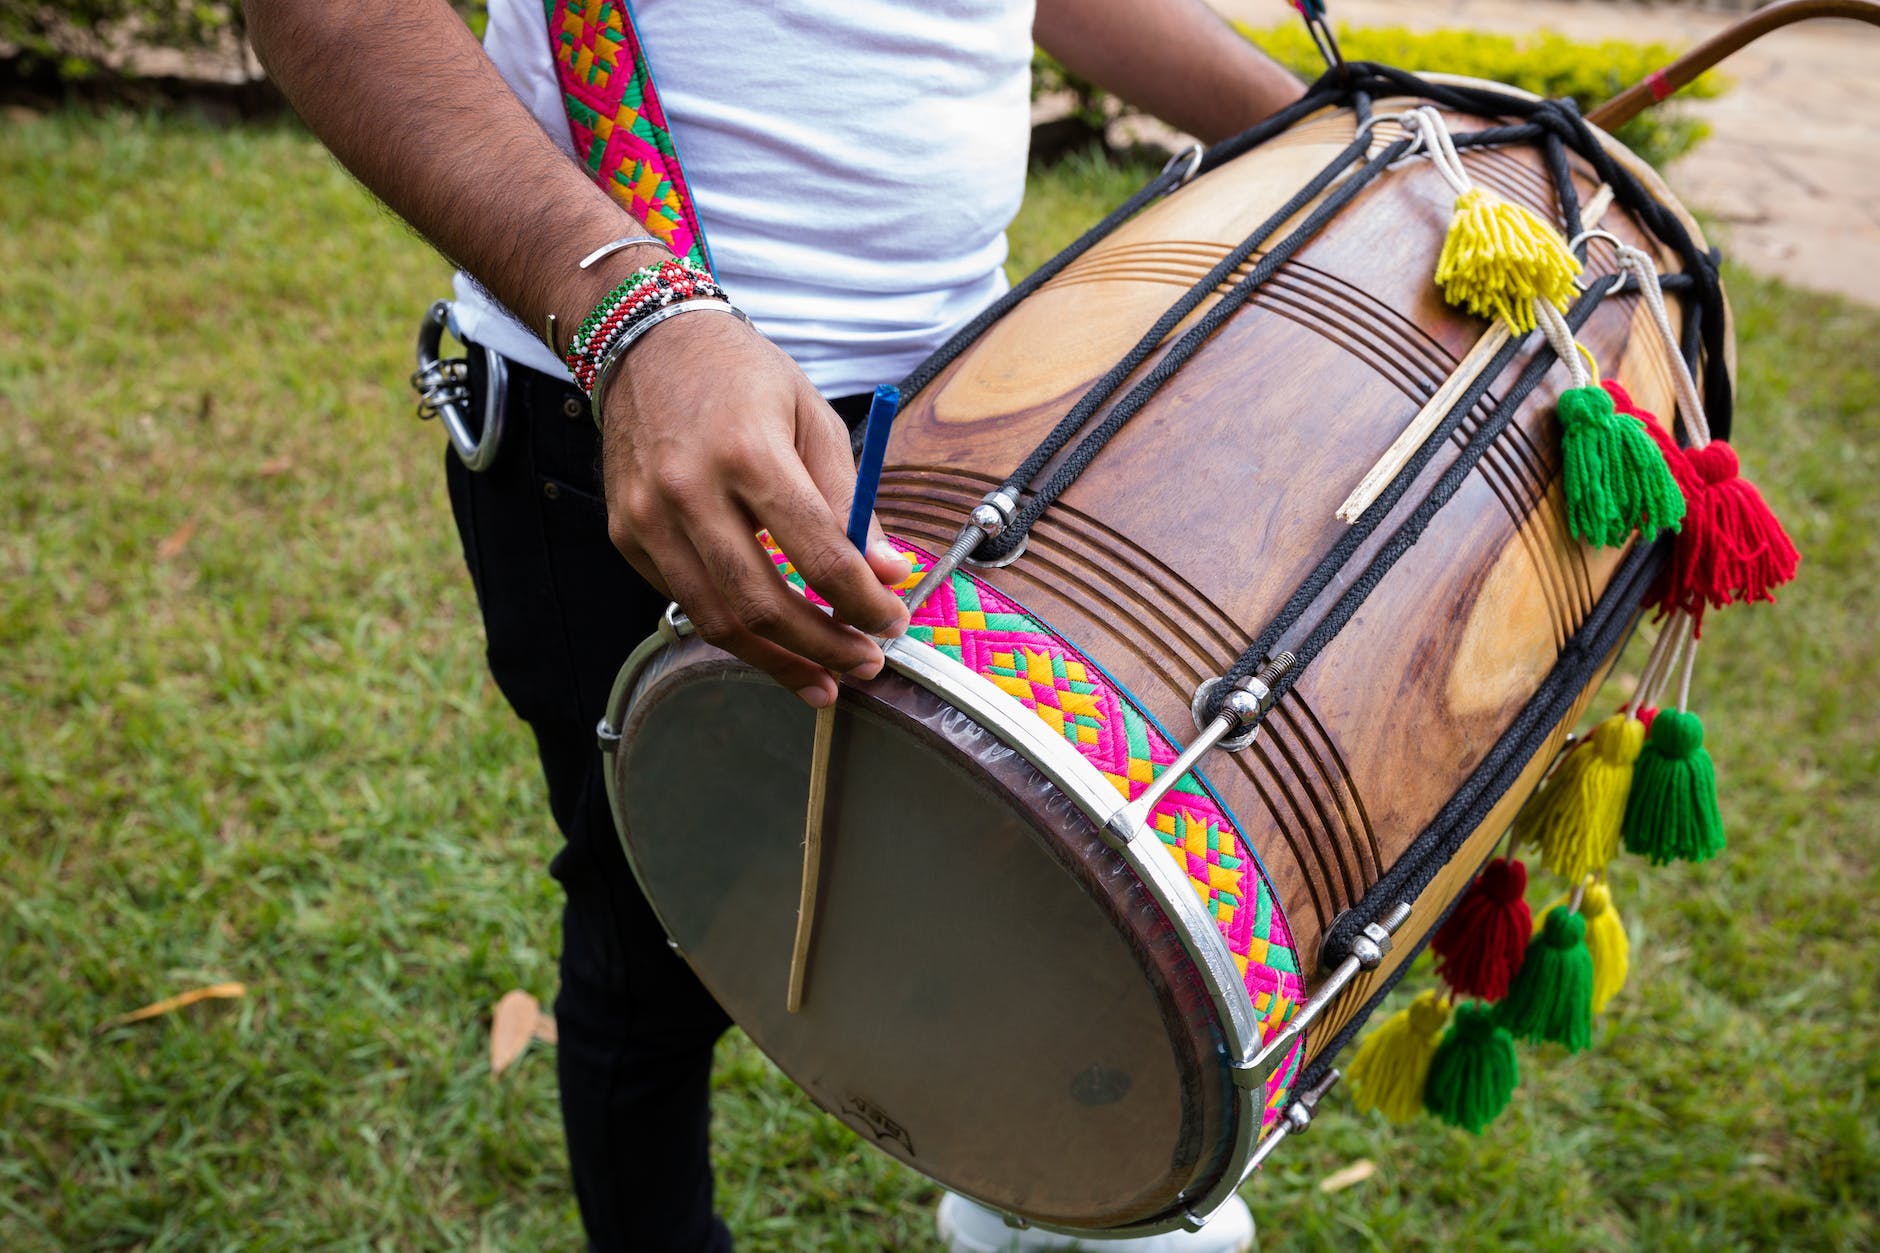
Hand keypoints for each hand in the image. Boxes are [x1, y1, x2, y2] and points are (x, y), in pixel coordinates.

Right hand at [598, 310, 912, 706]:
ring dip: (778, 661)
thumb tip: (889, 575)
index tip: (892, 621)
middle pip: (761, 603)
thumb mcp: (813, 419)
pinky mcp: (626, 535)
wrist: (648, 344)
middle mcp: (688, 490)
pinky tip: (770, 636)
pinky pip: (686, 601)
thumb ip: (850, 502)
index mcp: (749, 452)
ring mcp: (647, 517)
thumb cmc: (742, 377)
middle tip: (865, 664)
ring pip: (716, 620)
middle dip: (823, 648)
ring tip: (824, 679)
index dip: (863, 602)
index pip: (818, 554)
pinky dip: (733, 628)